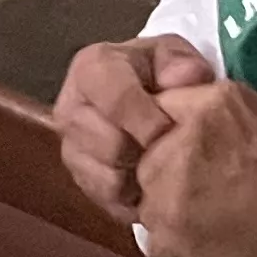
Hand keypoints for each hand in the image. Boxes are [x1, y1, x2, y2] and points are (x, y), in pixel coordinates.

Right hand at [54, 36, 214, 235]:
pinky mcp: (79, 180)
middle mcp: (70, 109)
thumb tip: (186, 79)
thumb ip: (182, 63)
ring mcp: (71, 149)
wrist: (144, 93)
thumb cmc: (158, 71)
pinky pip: (108, 201)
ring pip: (108, 179)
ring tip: (161, 160)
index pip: (116, 99)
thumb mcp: (173, 55)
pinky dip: (134, 195)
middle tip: (171, 146)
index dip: (148, 119)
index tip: (171, 128)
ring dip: (141, 175)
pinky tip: (149, 178)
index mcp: (91, 69)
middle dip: (146, 149)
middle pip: (110, 145)